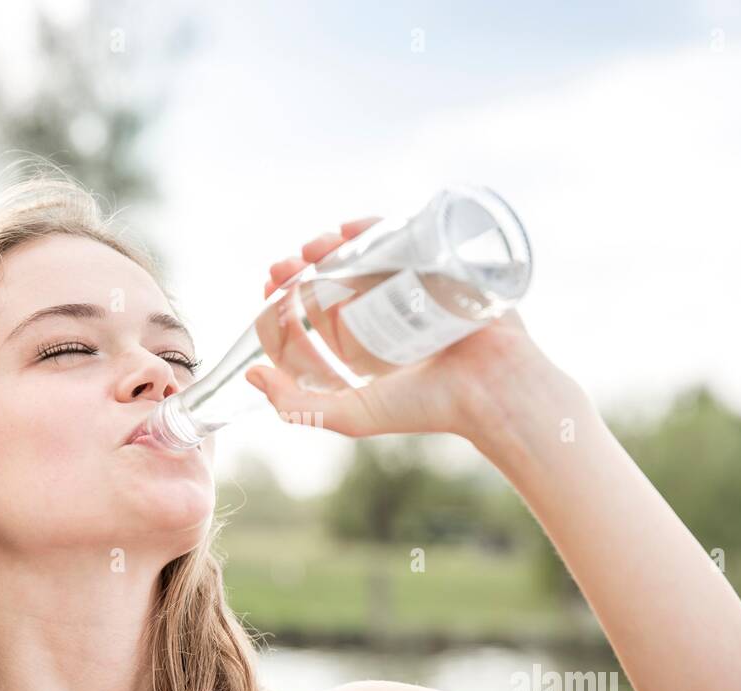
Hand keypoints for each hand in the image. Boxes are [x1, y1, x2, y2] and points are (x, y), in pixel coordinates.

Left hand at [245, 218, 585, 471]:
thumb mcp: (350, 414)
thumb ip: (297, 406)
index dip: (289, 297)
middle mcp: (388, 312)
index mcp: (368, 343)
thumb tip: (250, 376)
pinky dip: (374, 226)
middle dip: (305, 267)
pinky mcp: (441, 266)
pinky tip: (348, 230)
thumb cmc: (427, 408)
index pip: (318, 311)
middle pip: (337, 276)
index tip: (270, 287)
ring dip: (333, 244)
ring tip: (314, 248)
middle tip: (286, 266)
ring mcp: (415, 286)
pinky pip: (402, 235)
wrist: (490, 390)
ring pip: (364, 253)